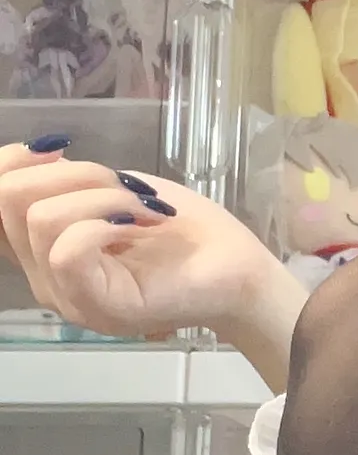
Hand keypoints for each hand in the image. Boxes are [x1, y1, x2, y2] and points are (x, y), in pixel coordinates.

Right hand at [0, 144, 300, 377]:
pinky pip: (68, 249)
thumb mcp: (116, 190)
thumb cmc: (183, 231)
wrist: (237, 268)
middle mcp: (47, 278)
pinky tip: (142, 224)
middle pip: (9, 200)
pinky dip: (107, 219)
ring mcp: (70, 296)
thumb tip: (36, 153)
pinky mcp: (99, 306)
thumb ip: (68, 182)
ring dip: (102, 194)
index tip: (57, 148)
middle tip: (127, 187)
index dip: (11, 162)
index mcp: (45, 251)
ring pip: (42, 218)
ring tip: (146, 208)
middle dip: (73, 172)